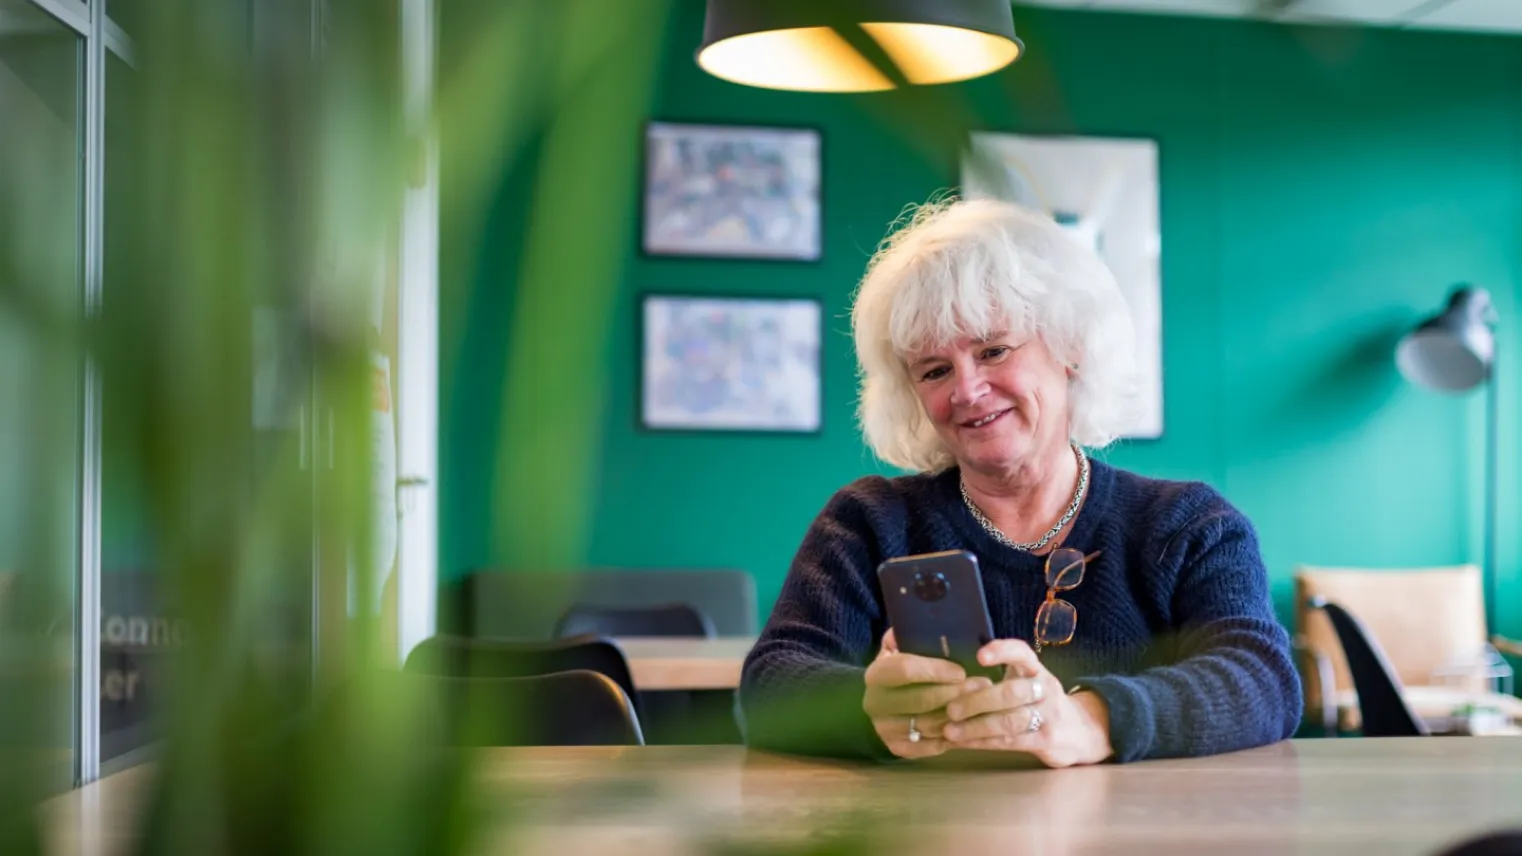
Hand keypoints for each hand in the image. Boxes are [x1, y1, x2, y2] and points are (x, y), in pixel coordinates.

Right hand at [863, 629, 989, 758]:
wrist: (881, 700)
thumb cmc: (899, 669)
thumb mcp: (898, 647)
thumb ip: (908, 634)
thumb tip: (928, 619)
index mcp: (876, 674)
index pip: (905, 670)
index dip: (935, 670)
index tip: (961, 670)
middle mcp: (875, 703)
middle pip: (920, 700)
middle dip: (955, 693)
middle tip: (983, 687)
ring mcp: (884, 728)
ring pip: (929, 725)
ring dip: (959, 717)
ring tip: (983, 706)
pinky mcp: (896, 748)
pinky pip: (930, 746)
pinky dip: (951, 738)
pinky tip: (969, 725)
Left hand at [941, 638, 1112, 767]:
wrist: (1079, 731)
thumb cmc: (1038, 702)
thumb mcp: (1026, 681)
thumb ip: (999, 678)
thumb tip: (953, 679)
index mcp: (1037, 670)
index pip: (1022, 653)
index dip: (1002, 651)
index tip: (980, 656)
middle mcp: (1045, 689)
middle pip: (1011, 692)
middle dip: (978, 701)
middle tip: (951, 709)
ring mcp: (1048, 716)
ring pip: (1009, 721)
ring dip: (976, 727)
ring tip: (950, 730)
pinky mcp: (1045, 740)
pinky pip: (1010, 741)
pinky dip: (983, 742)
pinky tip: (964, 742)